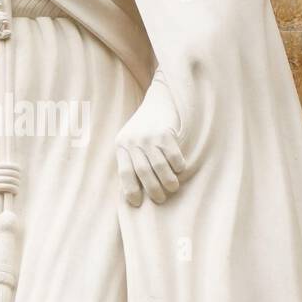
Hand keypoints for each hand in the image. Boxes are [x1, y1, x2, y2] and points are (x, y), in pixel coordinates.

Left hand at [115, 76, 184, 206]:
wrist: (159, 99)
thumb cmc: (144, 126)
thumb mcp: (130, 139)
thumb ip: (130, 159)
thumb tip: (132, 191)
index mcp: (121, 145)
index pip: (124, 172)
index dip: (130, 190)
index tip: (137, 203)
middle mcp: (133, 140)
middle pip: (143, 172)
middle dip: (153, 190)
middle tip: (160, 199)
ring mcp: (150, 136)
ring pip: (159, 166)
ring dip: (168, 182)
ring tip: (173, 188)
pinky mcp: (166, 132)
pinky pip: (173, 156)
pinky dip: (178, 166)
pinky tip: (180, 169)